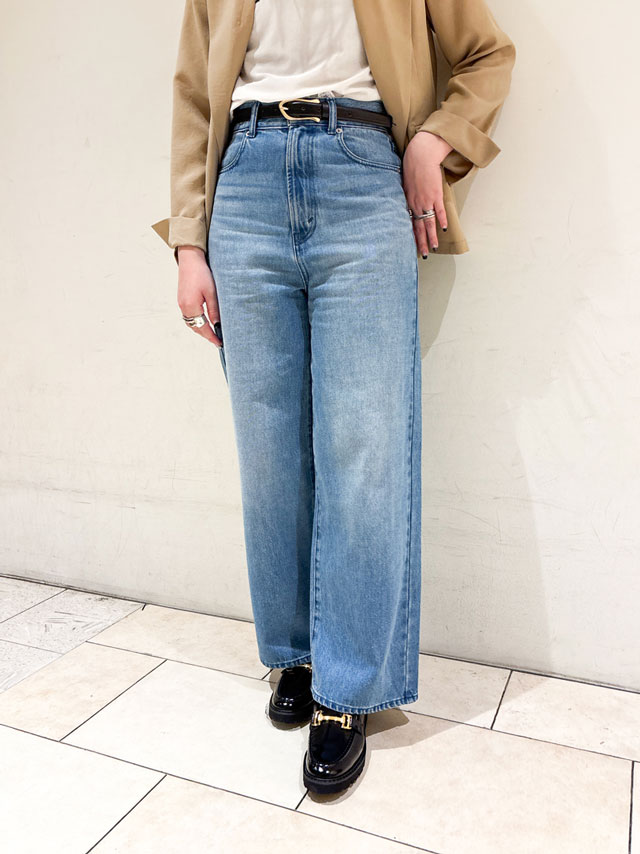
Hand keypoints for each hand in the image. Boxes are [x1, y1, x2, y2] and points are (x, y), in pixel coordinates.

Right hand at [176, 246, 221, 347]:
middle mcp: (184, 307)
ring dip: (201, 329)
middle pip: (195, 328)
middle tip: (217, 341)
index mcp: (191, 306)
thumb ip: (214, 310)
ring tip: (212, 333)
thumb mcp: (212, 293)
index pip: (203, 328)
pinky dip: (196, 322)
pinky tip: (204, 322)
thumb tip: (218, 325)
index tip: (220, 343)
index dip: (212, 337)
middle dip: (206, 335)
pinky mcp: (182, 299)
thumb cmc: (201, 273)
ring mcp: (181, 304)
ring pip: (191, 323)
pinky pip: (189, 316)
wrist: (190, 259)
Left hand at [402, 131, 451, 256]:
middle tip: (425, 254)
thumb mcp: (405, 184)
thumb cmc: (412, 167)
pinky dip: (442, 220)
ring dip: (432, 236)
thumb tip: (408, 205)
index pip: (410, 224)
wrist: (420, 155)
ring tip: (434, 247)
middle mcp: (416, 204)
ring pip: (429, 223)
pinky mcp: (436, 194)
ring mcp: (426, 200)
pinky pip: (439, 210)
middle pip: (419, 227)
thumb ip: (407, 196)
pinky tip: (443, 229)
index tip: (414, 247)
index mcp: (408, 202)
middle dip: (421, 242)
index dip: (413, 236)